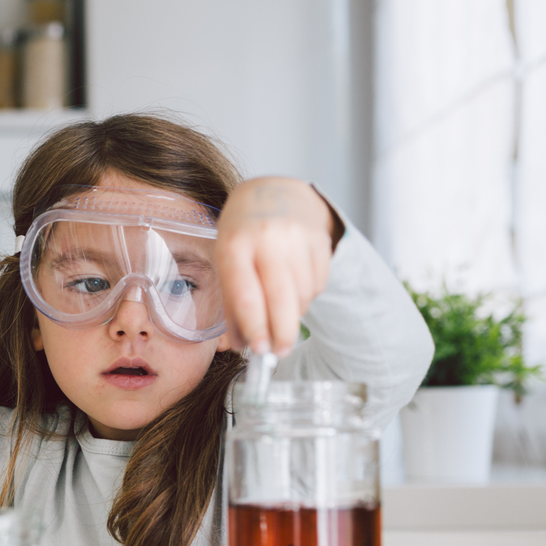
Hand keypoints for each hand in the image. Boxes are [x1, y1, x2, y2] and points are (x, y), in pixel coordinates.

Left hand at [214, 177, 336, 355]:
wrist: (273, 193)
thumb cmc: (242, 233)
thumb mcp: (226, 261)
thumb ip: (231, 304)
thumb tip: (239, 345)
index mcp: (234, 245)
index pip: (246, 295)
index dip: (255, 327)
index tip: (260, 351)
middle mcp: (266, 239)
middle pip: (280, 299)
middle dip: (282, 333)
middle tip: (280, 352)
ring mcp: (296, 237)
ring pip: (302, 295)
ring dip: (293, 313)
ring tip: (281, 306)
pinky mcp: (319, 239)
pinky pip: (318, 284)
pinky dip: (307, 295)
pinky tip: (295, 284)